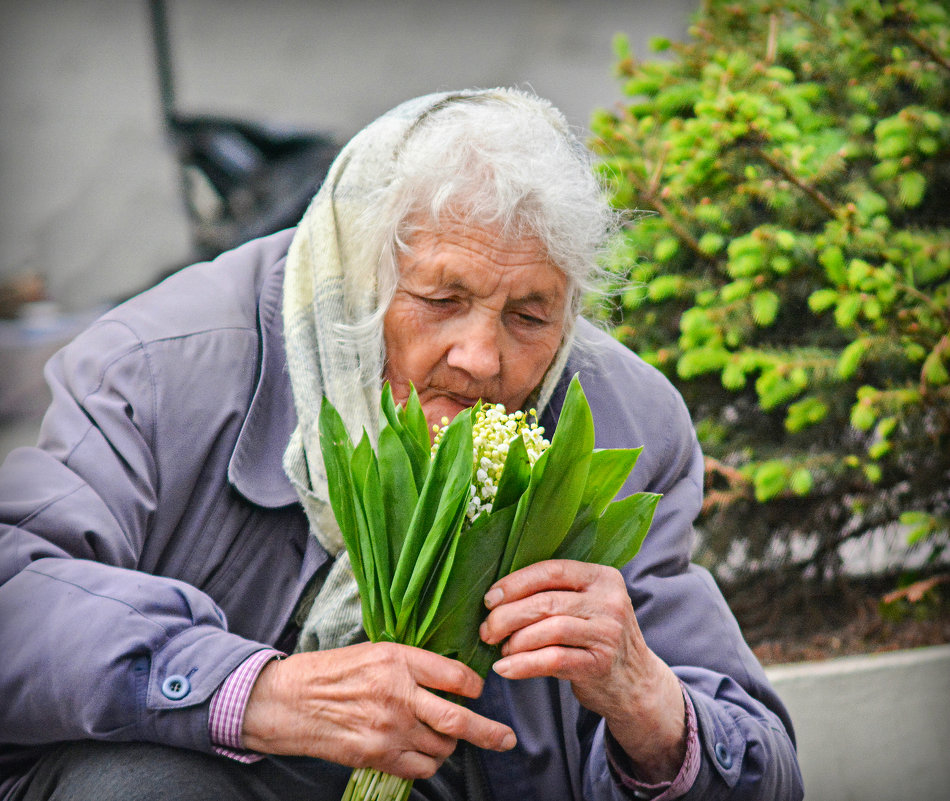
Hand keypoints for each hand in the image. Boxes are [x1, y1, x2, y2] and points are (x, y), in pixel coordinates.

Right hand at [242, 642, 515, 778]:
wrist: (289, 701)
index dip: (475, 686)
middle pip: (457, 720)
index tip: (479, 691)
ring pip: (441, 747)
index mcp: (398, 660)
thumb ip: (412, 664)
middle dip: (489, 732)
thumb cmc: (331, 672)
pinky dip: (430, 763)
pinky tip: (423, 753)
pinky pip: (421, 768)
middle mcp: (397, 694)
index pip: (455, 675)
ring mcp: (388, 729)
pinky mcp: (377, 755)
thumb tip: (449, 680)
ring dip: (450, 745)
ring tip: (442, 737)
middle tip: (506, 738)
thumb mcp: (374, 651)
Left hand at [478, 559, 685, 782]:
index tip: (489, 599)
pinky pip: (553, 660)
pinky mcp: (601, 664)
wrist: (634, 683)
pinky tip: (505, 668)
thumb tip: (497, 595)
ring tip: (501, 649)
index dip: (516, 583)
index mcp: (602, 577)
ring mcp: (608, 633)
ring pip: (549, 630)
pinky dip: (523, 665)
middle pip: (547, 602)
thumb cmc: (596, 638)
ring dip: (515, 641)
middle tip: (487, 630)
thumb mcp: (586, 606)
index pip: (552, 570)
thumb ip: (554, 593)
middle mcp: (610, 601)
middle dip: (508, 616)